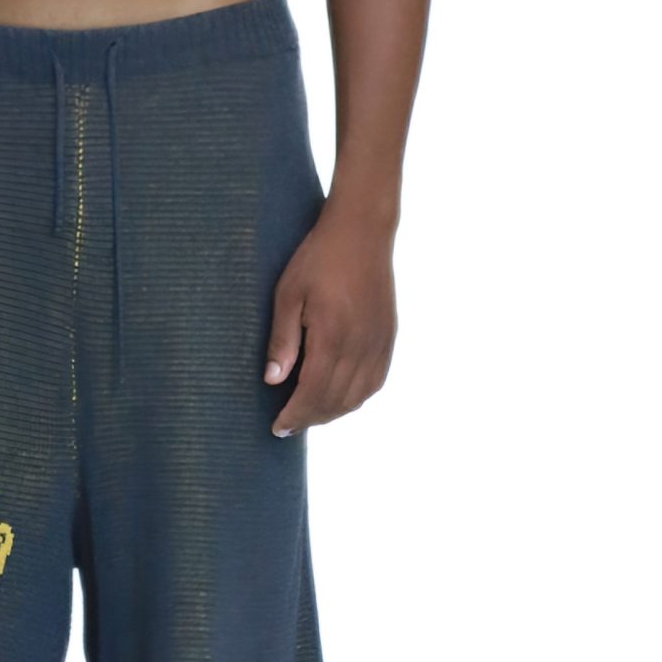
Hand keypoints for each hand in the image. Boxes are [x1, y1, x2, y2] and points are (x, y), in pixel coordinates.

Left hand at [262, 202, 396, 431]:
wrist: (362, 233)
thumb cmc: (318, 258)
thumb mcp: (288, 294)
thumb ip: (282, 340)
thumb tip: (273, 380)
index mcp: (333, 337)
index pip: (313, 392)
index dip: (295, 415)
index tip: (278, 427)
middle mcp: (361, 346)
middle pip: (336, 400)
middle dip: (310, 418)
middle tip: (289, 425)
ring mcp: (379, 343)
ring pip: (358, 396)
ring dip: (333, 412)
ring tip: (310, 414)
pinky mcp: (388, 338)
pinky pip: (375, 381)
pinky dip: (356, 397)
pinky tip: (340, 397)